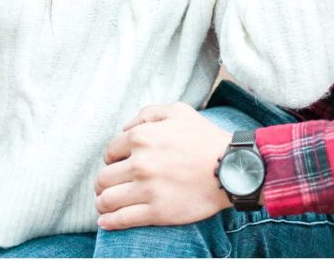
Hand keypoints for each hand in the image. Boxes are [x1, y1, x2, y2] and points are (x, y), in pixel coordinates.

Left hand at [95, 102, 231, 229]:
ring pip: (107, 199)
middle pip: (104, 177)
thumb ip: (148, 114)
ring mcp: (146, 189)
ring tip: (106, 203)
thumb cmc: (205, 138)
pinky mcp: (156, 212)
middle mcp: (139, 163)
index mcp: (141, 137)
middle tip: (110, 185)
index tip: (118, 165)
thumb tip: (126, 128)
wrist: (230, 168)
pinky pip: (121, 219)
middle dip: (104, 182)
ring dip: (103, 202)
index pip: (110, 151)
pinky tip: (106, 221)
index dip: (112, 158)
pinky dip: (109, 222)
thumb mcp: (178, 111)